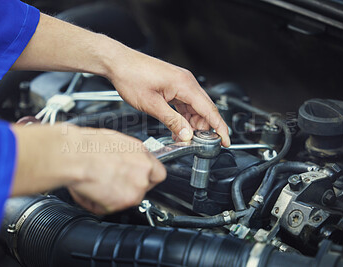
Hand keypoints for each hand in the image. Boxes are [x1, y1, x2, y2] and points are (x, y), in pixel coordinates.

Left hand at [12, 13, 229, 145]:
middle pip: (204, 110)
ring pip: (195, 108)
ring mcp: (180, 83)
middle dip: (203, 129)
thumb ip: (173, 121)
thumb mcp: (152, 105)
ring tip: (184, 138)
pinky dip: (184, 116)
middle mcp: (186, 82)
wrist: (117, 62)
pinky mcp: (173, 85)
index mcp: (185, 85)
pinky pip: (185, 103)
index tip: (225, 141)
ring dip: (192, 123)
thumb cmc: (131, 76)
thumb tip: (187, 135)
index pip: (210, 110)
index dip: (220, 128)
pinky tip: (179, 126)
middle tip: (196, 144)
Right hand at [12, 125, 165, 213]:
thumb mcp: (116, 142)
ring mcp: (135, 189)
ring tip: (97, 183)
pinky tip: (90, 190)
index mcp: (142, 154)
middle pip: (144, 187)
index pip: (158, 173)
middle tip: (112, 181)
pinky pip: (110, 208)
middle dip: (129, 187)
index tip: (137, 176)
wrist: (75, 155)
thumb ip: (128, 155)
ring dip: (114, 196)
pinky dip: (99, 204)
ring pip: (128, 199)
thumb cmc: (88, 144)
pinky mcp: (121, 203)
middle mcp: (143, 172)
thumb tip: (125, 160)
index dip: (146, 176)